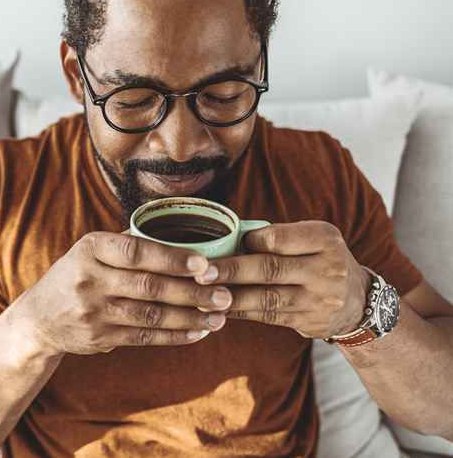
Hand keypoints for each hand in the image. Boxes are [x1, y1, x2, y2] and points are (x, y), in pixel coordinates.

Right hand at [14, 231, 231, 355]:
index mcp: (90, 249)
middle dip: (192, 292)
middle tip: (225, 294)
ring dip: (190, 317)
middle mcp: (89, 279)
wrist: (38, 319)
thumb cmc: (77, 275)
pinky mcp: (99, 338)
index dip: (172, 258)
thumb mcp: (90, 251)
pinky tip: (197, 332)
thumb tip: (181, 230)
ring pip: (151, 315)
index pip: (136, 251)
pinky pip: (144, 336)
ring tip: (220, 316)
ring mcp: (93, 312)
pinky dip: (174, 335)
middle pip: (149, 286)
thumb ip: (128, 242)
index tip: (205, 263)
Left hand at [193, 221, 369, 338]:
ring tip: (202, 294)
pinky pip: (267, 316)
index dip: (249, 242)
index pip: (278, 239)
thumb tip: (228, 239)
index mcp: (324, 239)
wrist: (357, 302)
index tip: (226, 244)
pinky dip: (240, 312)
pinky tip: (219, 308)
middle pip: (270, 269)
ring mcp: (318, 298)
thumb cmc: (320, 260)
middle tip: (201, 272)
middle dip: (231, 271)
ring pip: (266, 297)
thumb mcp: (312, 240)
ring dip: (230, 297)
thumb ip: (278, 238)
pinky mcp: (308, 321)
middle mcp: (325, 268)